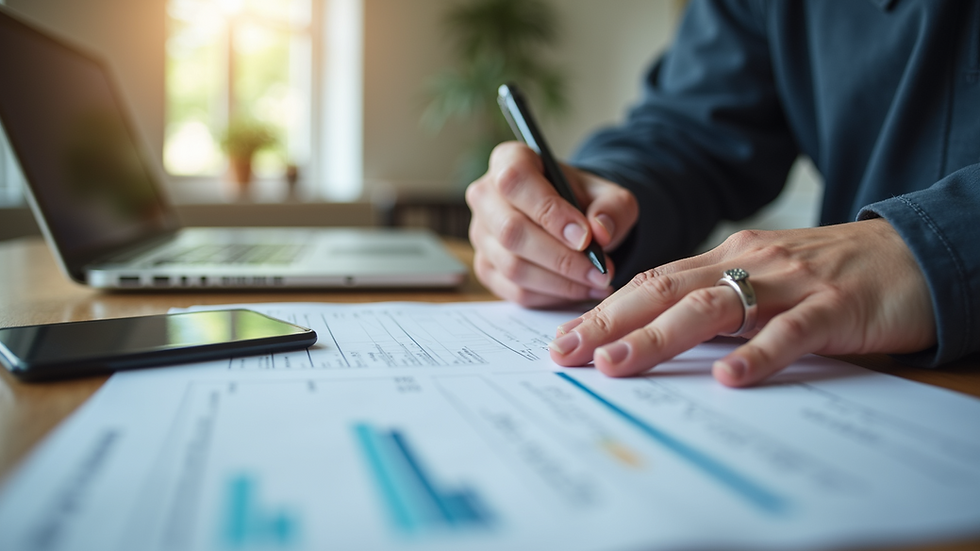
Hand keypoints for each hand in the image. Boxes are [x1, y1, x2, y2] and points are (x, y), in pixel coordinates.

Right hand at [466, 142, 638, 306]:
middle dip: (561, 258)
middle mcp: (485, 196)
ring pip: (513, 267)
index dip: (550, 212)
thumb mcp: (610, 196)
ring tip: (597, 282)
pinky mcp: (486, 267)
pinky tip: (578, 290)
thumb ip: (612, 208)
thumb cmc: (585, 201)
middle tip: (600, 271)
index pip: (516, 182)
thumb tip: (600, 231)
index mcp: (510, 160)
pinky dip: (550, 297)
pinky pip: (514, 291)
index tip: (585, 237)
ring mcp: (481, 234)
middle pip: (511, 231)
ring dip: (560, 282)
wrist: (573, 220)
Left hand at [548, 218, 935, 386]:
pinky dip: (757, 354)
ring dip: (658, 336)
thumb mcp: (763, 278)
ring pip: (714, 306)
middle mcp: (748, 264)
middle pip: (665, 291)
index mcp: (727, 258)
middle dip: (609, 322)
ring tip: (617, 364)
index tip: (562, 340)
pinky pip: (790, 332)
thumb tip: (657, 333)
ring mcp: (790, 284)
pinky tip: (728, 377)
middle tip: (566, 353)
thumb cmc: (830, 274)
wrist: (912, 253)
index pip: (652, 283)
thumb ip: (717, 299)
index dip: (604, 311)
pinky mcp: (834, 308)